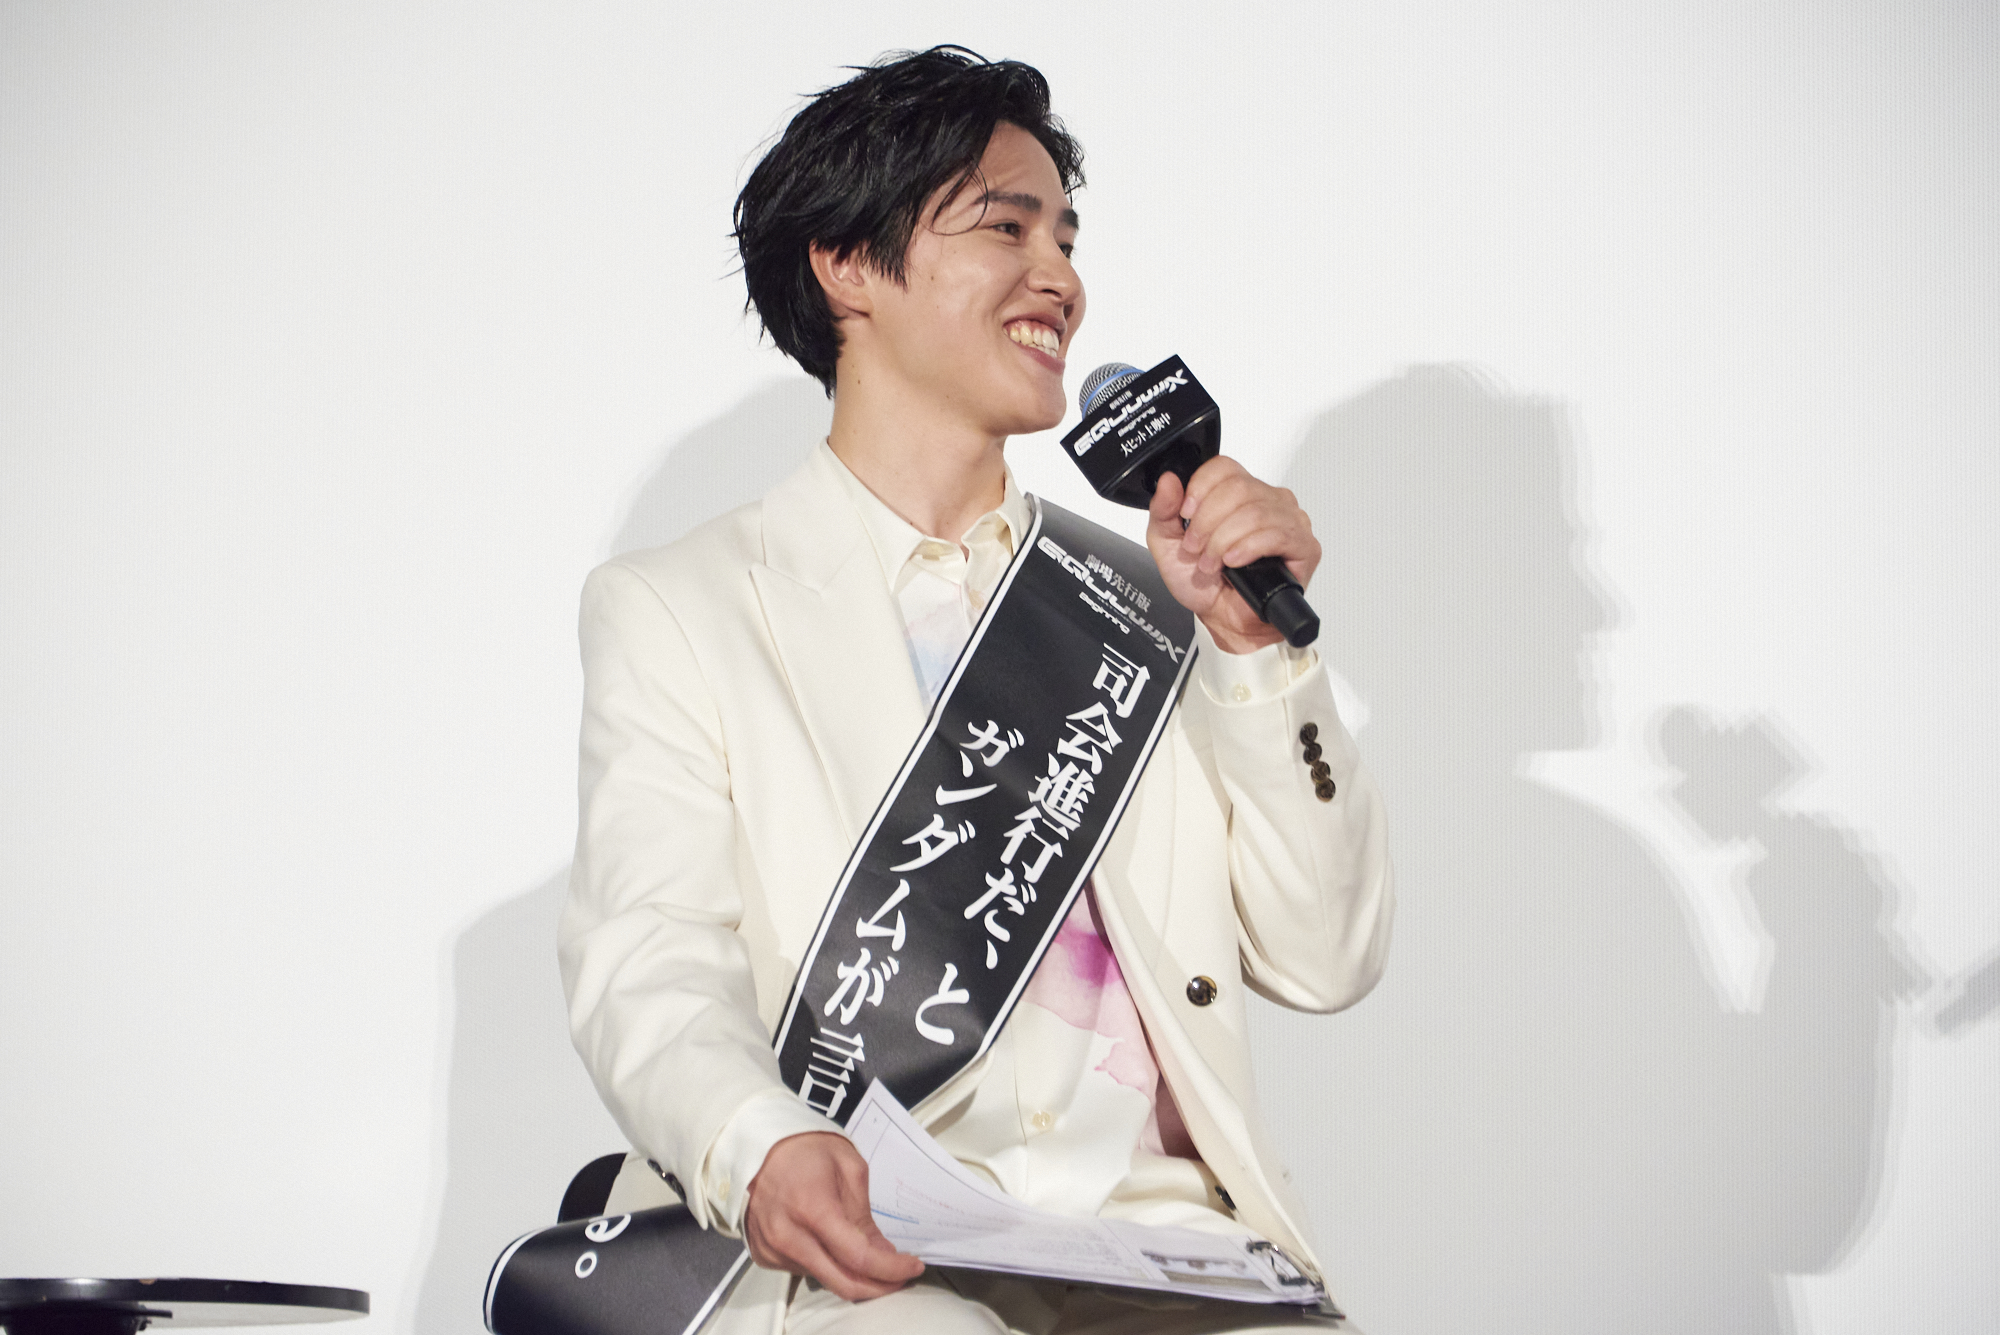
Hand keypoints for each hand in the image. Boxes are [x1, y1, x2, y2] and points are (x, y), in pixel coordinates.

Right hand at [742, 1132, 922, 1300]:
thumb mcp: (849, 1168)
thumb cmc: (803, 1150)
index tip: (911, 1267)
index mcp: (812, 1208)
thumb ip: (865, 1216)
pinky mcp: (765, 1255)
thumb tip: (883, 1252)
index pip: (859, 1257)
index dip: (891, 1268)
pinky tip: (831, 1246)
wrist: (759, 1148)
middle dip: (879, 1286)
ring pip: (825, 1280)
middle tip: (898, 1276)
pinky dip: (825, 1265)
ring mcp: (773, 1248)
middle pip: (843, 1283)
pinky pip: (804, 1272)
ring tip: (866, 1255)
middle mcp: (788, 1235)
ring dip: (851, 1275)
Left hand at [1147, 457, 1320, 652]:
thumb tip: (1169, 480)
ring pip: (1255, 512)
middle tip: (1197, 549)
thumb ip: (1163, 511)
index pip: (1224, 467)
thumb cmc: (1204, 582)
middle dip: (1208, 523)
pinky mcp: (1303, 545)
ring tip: (1214, 563)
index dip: (1200, 488)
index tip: (1187, 514)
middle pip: (1238, 488)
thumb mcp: (1168, 545)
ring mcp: (1288, 520)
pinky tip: (1235, 561)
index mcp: (1237, 493)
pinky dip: (1248, 548)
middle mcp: (1266, 500)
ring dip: (1224, 541)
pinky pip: (1277, 534)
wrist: (1223, 619)